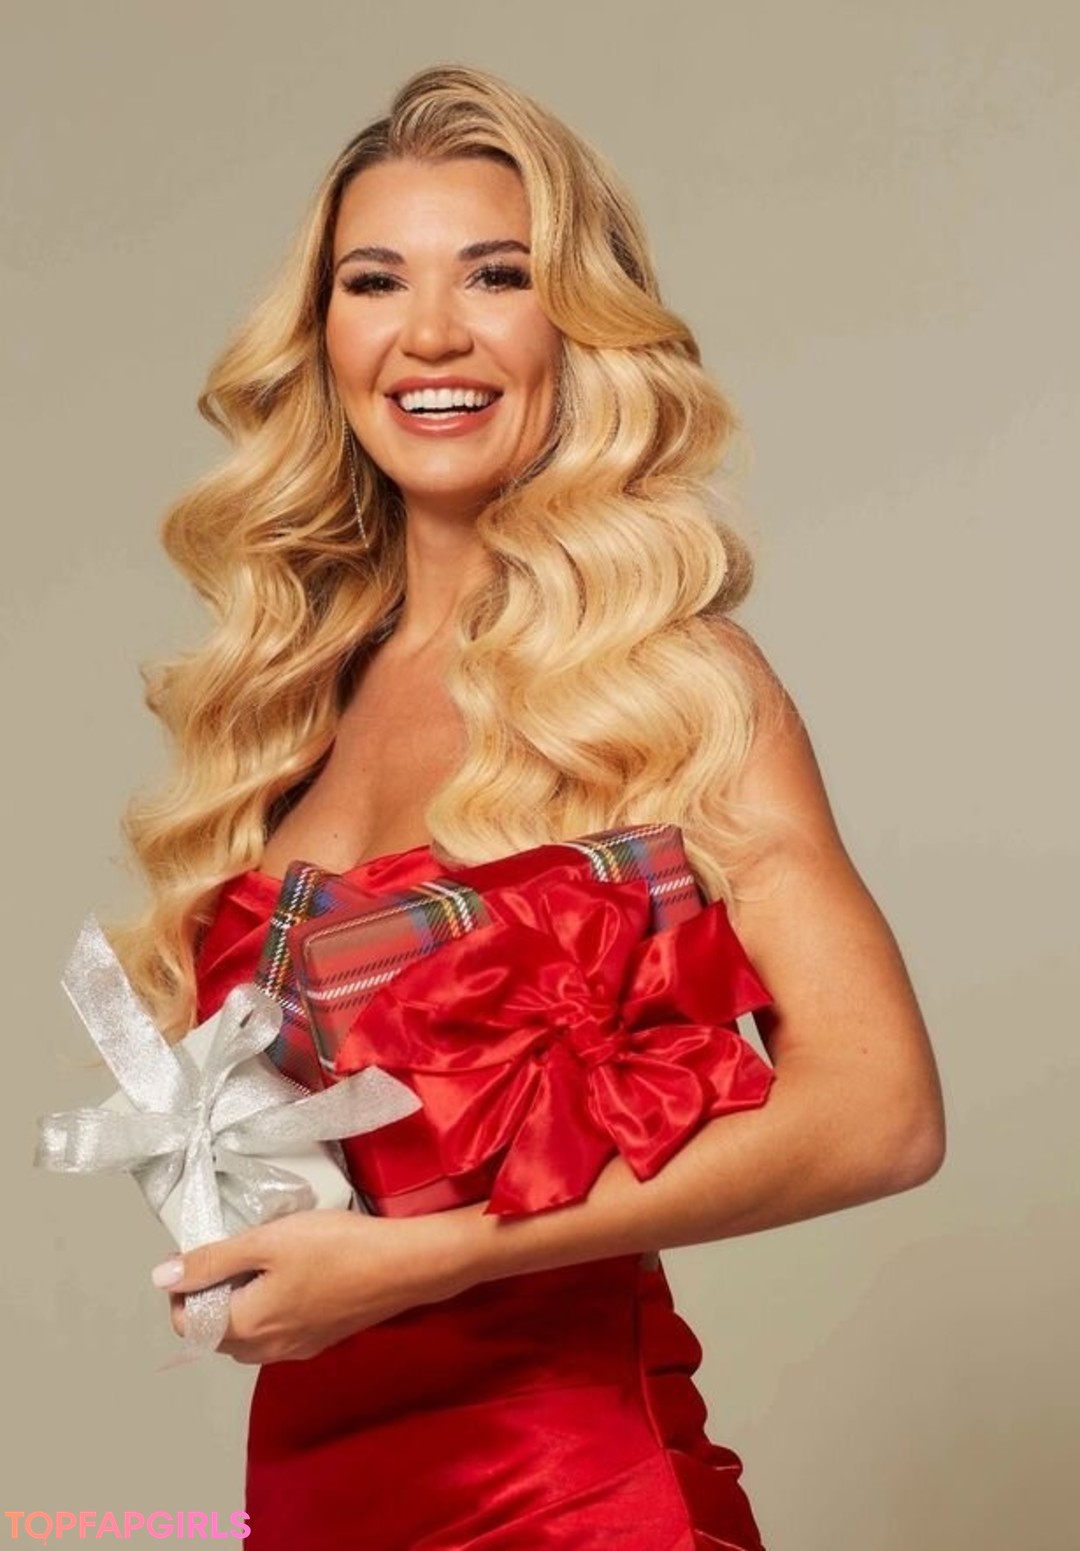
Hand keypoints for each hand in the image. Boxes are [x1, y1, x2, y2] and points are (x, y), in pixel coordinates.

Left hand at [153, 1207, 471, 1364]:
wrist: (404, 1265)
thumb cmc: (335, 1248)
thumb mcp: (267, 1242)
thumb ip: (212, 1260)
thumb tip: (161, 1277)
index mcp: (247, 1327)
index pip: (189, 1323)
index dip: (183, 1289)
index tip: (200, 1253)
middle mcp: (267, 1350)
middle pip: (216, 1333)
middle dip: (211, 1298)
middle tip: (231, 1253)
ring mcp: (298, 1348)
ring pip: (247, 1336)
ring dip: (240, 1306)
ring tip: (261, 1261)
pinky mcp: (322, 1340)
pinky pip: (276, 1334)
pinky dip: (267, 1311)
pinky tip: (291, 1277)